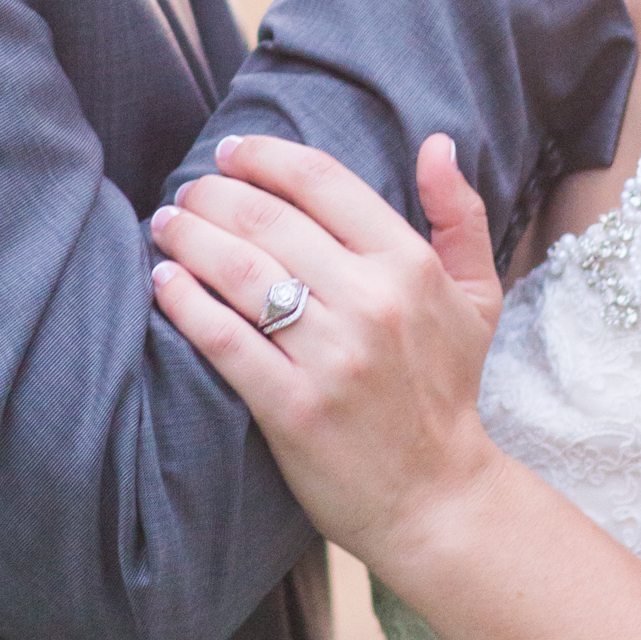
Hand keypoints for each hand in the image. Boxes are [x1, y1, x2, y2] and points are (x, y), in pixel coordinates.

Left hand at [148, 133, 504, 573]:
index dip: (266, 157)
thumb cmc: (447, 389)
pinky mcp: (292, 407)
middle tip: (188, 192)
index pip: (323, 181)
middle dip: (214, 195)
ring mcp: (332, 357)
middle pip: (269, 220)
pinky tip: (163, 280)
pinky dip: (185, 301)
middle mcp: (372, 303)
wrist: (436, 497)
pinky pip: (224, 338)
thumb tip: (435, 142)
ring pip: (240, 272)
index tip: (232, 153)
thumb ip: (459, 216)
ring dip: (190, 236)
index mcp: (410, 266)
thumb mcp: (478, 298)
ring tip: (166, 225)